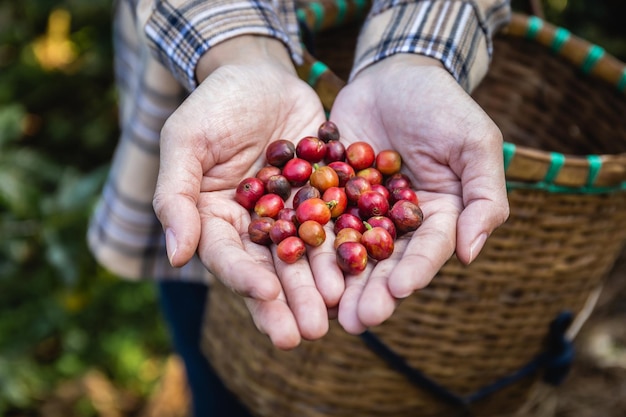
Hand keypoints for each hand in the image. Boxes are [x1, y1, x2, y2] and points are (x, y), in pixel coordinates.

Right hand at [152, 36, 344, 348]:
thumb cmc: (215, 104)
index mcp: (214, 219)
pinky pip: (334, 227)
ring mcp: (289, 216)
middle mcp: (253, 227)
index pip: (226, 257)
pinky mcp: (320, 200)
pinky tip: (362, 270)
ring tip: (338, 312)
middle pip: (268, 271)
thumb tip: (176, 255)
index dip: (244, 278)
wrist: (261, 74)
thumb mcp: (186, 141)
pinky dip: (346, 249)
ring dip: (320, 287)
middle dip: (287, 302)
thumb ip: (176, 195)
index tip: (265, 294)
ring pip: (305, 258)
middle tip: (306, 333)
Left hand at [329, 55, 509, 333]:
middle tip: (357, 321)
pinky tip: (293, 263)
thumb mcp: (475, 143)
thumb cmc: (443, 105)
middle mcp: (397, 222)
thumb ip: (483, 195)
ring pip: (349, 250)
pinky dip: (307, 241)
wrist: (394, 74)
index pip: (428, 250)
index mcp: (437, 216)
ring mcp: (361, 211)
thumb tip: (470, 252)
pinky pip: (318, 219)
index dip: (416, 271)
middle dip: (372, 292)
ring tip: (325, 309)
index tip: (400, 290)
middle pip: (385, 262)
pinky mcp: (329, 195)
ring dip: (338, 280)